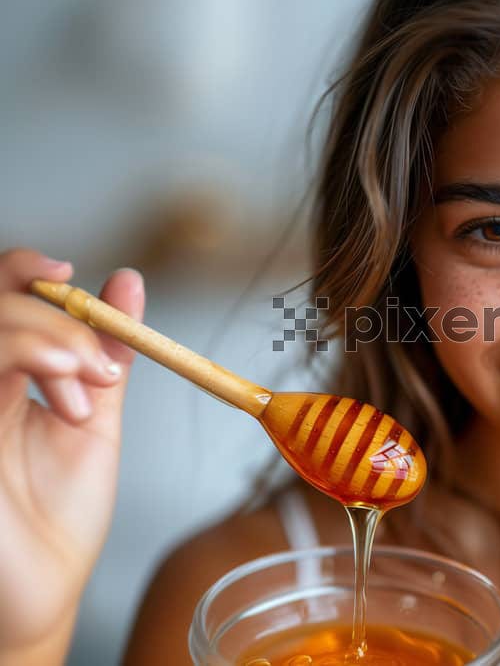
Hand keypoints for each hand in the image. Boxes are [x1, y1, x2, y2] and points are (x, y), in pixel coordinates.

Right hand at [0, 247, 144, 652]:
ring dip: (43, 337)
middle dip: (51, 316)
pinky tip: (68, 393)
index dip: (22, 270)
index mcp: (2, 377)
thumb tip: (127, 282)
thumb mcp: (95, 419)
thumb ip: (107, 353)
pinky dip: (23, 361)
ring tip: (86, 380)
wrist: (45, 589)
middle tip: (98, 363)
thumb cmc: (59, 515)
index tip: (68, 273)